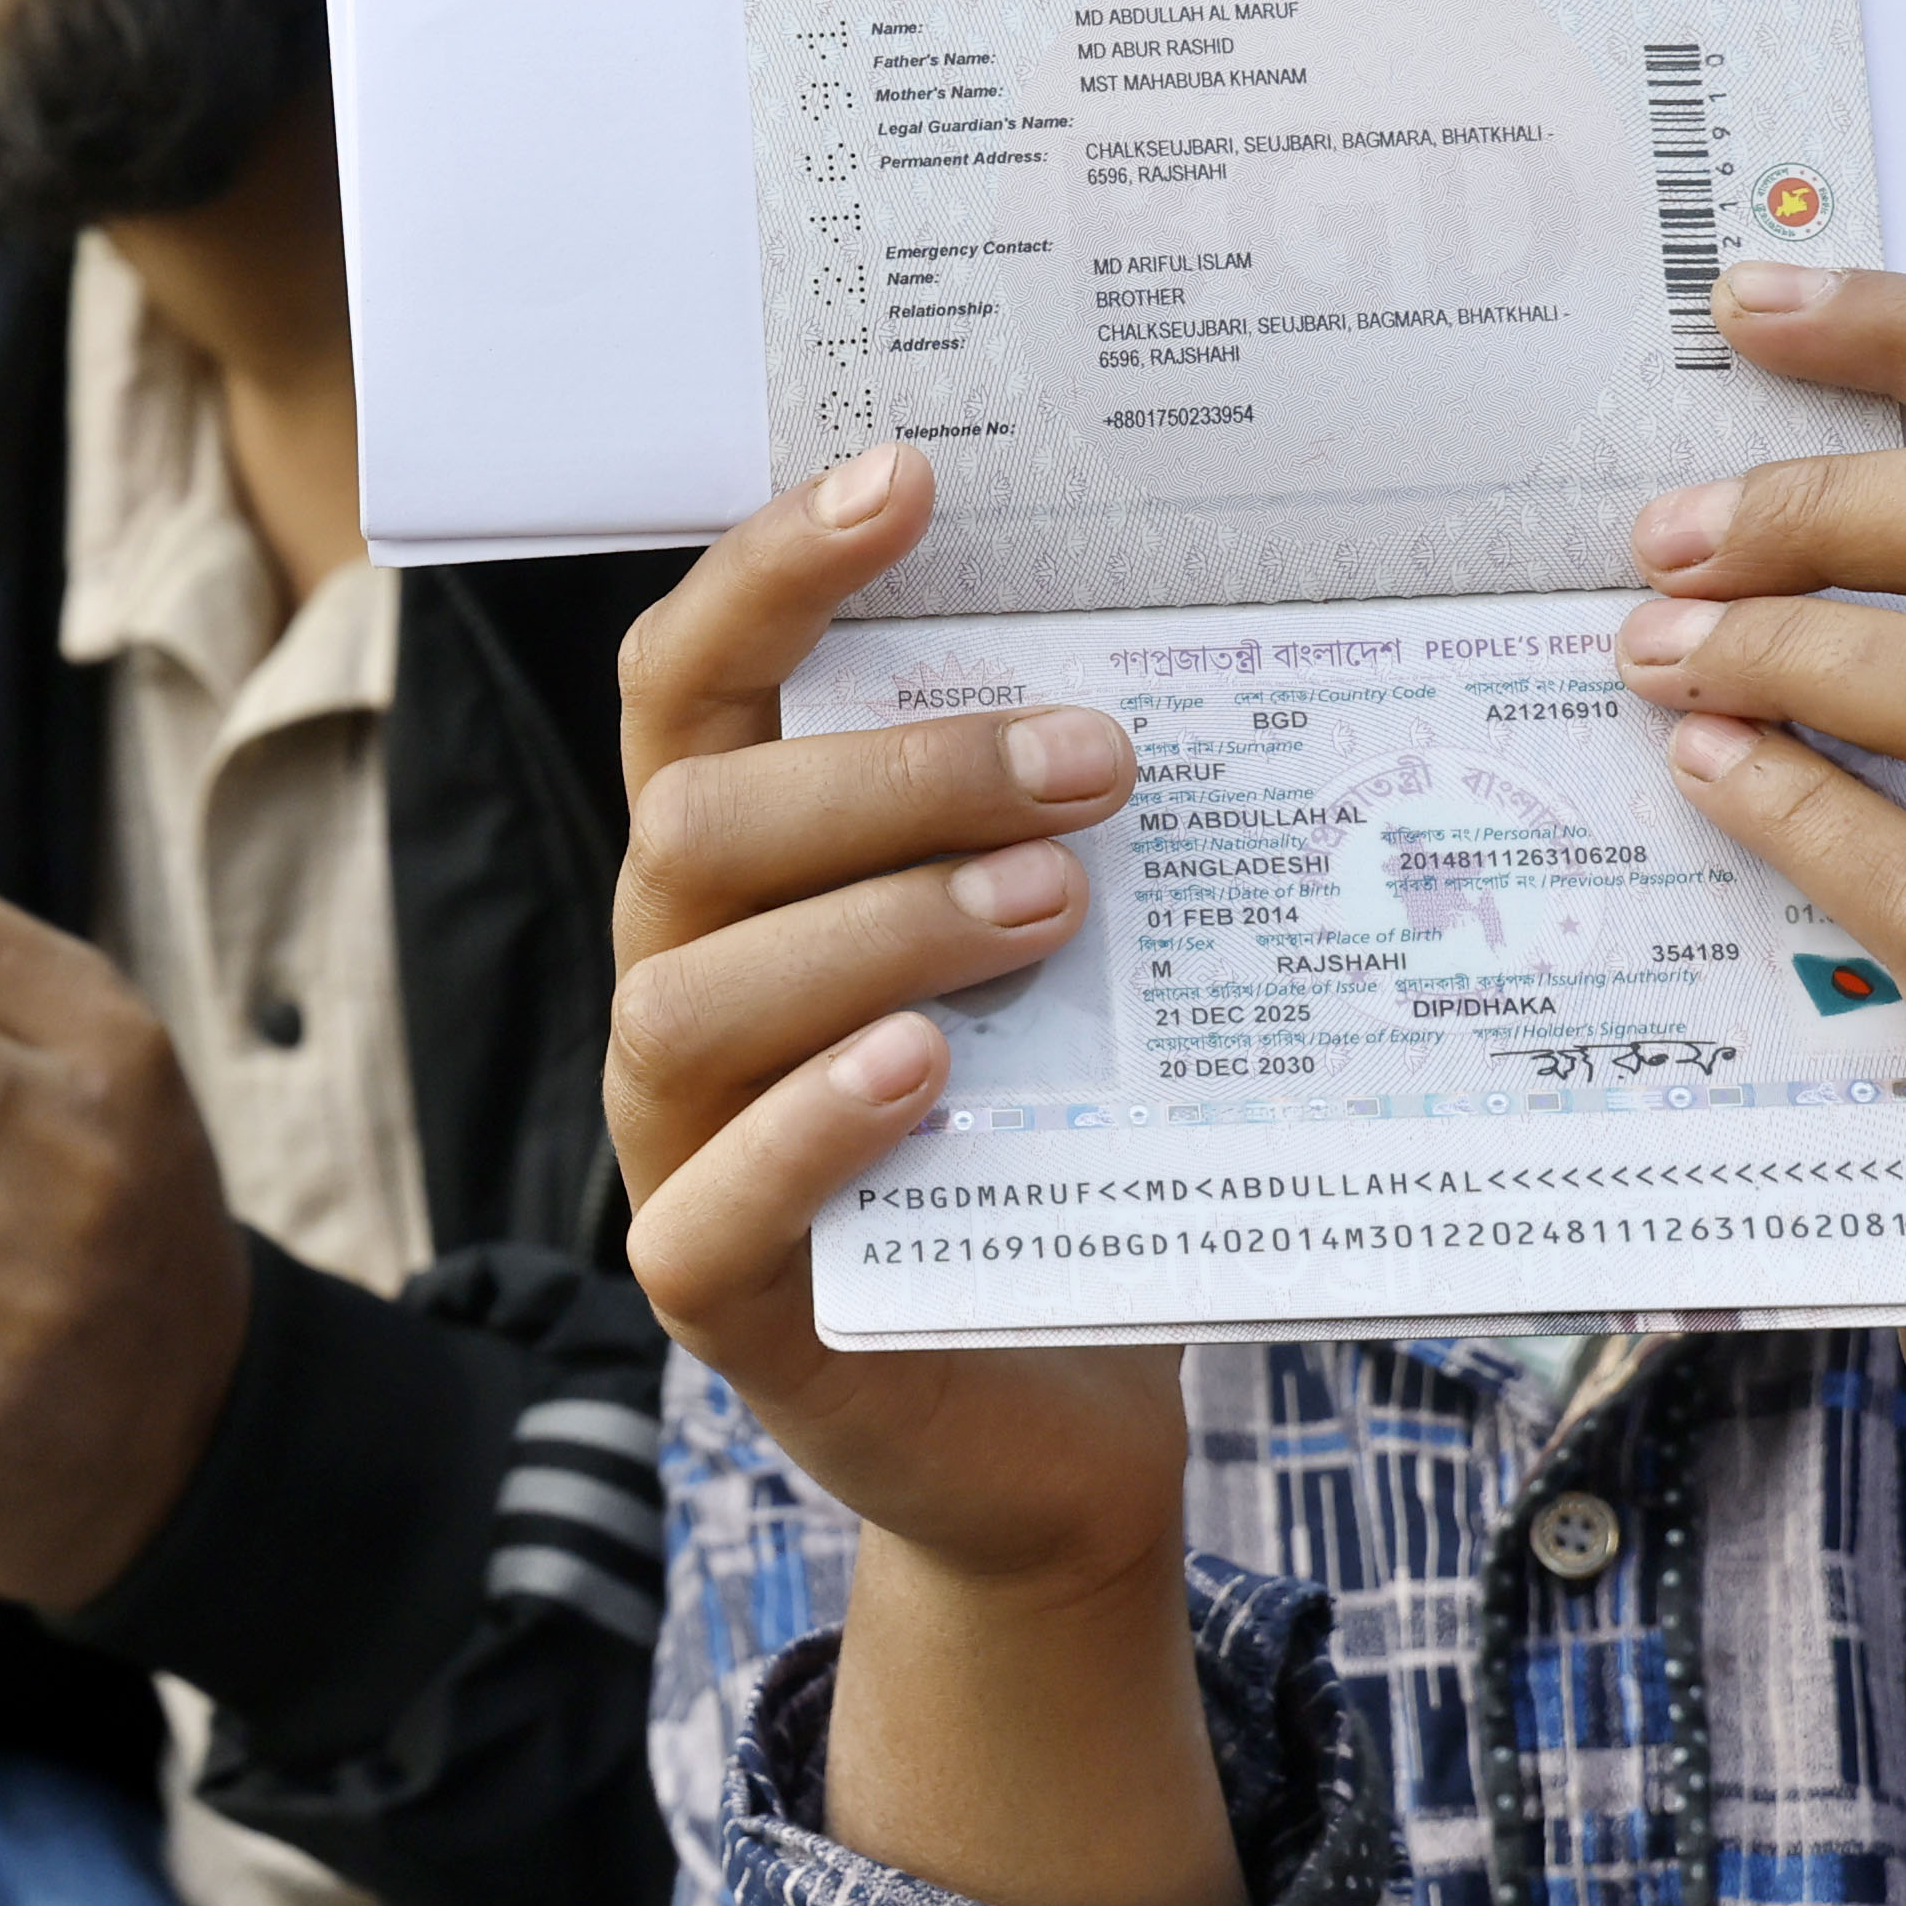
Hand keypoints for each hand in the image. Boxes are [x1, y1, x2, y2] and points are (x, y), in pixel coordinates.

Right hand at [601, 441, 1226, 1905]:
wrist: (1065, 1425)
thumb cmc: (1072, 1145)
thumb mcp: (1078, 960)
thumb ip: (1075, 821)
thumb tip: (1229, 629)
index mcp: (742, 868)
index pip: (691, 678)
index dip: (771, 571)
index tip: (911, 480)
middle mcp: (680, 976)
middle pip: (699, 820)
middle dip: (891, 769)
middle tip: (1095, 757)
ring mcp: (677, 1136)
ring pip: (697, 990)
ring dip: (878, 923)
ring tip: (1054, 901)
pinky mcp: (715, 1290)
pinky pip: (713, 1200)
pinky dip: (816, 1120)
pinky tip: (926, 1070)